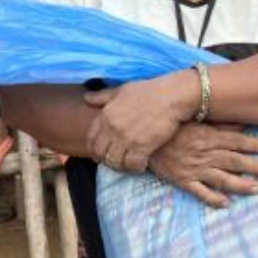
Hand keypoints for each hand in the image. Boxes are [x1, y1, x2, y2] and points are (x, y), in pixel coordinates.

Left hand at [83, 70, 198, 171]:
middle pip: (101, 153)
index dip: (94, 148)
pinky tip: (141, 165)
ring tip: (127, 165)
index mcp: (106, 114)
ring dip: (120, 166)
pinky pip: (132, 164)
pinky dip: (135, 167)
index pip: (91, 138)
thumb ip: (103, 96)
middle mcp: (113, 128)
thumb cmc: (149, 90)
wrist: (171, 96)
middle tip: (115, 161)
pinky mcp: (142, 146)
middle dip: (105, 159)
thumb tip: (86, 98)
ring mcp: (127, 138)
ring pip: (114, 161)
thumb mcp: (122, 90)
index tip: (101, 153)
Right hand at [149, 124, 257, 207]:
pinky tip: (226, 203)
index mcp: (208, 137)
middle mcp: (204, 153)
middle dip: (255, 166)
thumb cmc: (173, 129)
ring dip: (241, 184)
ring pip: (221, 178)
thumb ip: (220, 123)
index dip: (254, 145)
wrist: (145, 142)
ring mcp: (194, 169)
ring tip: (257, 188)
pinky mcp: (183, 181)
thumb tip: (242, 123)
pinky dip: (213, 198)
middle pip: (234, 160)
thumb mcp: (197, 121)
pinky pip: (200, 192)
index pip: (236, 141)